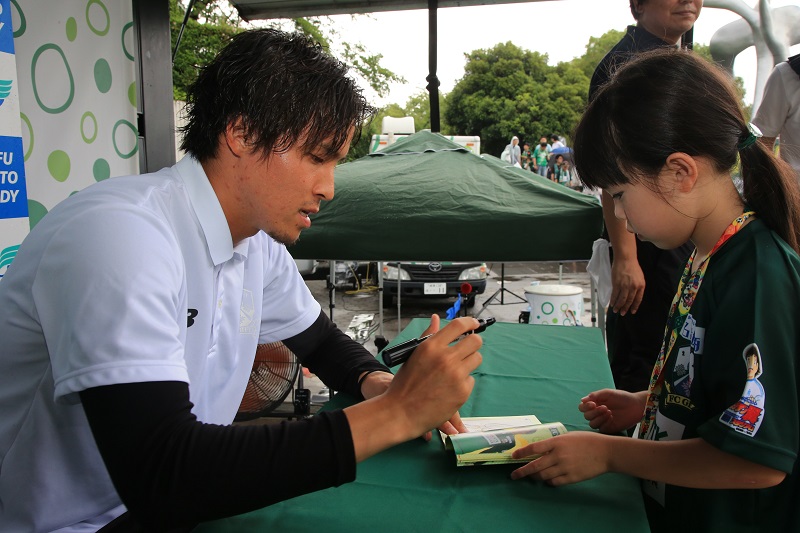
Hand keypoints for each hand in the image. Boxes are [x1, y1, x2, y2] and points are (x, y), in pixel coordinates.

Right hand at [416, 315, 468, 440]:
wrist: (401, 412)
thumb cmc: (405, 384)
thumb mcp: (413, 355)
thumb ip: (429, 336)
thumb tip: (436, 318)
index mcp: (431, 346)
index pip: (459, 325)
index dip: (470, 322)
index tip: (474, 324)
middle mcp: (445, 358)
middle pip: (475, 341)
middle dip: (474, 343)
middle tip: (468, 349)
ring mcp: (456, 375)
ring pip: (476, 359)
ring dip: (469, 363)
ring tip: (455, 372)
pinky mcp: (462, 391)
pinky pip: (471, 380)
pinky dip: (463, 383)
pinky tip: (449, 389)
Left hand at [510, 431, 612, 485]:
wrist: (605, 452)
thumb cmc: (587, 441)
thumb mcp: (568, 436)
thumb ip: (554, 442)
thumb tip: (540, 448)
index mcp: (557, 442)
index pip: (534, 448)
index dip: (522, 453)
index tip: (513, 456)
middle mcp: (559, 455)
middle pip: (535, 465)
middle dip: (522, 471)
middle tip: (514, 475)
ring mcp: (565, 468)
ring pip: (543, 476)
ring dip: (535, 476)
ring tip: (532, 476)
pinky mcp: (571, 478)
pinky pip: (554, 482)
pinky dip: (548, 481)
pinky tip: (547, 479)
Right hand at [579, 389, 646, 433]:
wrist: (636, 406)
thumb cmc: (622, 397)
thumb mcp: (608, 393)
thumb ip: (595, 395)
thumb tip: (582, 400)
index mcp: (595, 404)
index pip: (582, 407)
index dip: (585, 407)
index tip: (593, 403)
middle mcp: (597, 413)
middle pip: (586, 416)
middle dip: (594, 412)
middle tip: (605, 407)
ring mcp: (602, 421)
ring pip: (592, 424)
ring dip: (599, 418)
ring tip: (609, 412)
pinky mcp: (608, 428)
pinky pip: (601, 429)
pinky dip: (605, 423)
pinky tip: (612, 417)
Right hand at [609, 255, 644, 314]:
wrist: (626, 259)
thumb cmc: (633, 266)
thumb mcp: (640, 277)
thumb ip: (637, 286)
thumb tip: (633, 295)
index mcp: (641, 286)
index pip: (638, 299)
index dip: (635, 306)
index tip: (632, 312)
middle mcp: (634, 287)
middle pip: (629, 301)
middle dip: (625, 308)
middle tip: (622, 313)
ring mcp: (625, 286)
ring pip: (622, 299)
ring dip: (618, 306)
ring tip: (615, 310)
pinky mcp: (617, 284)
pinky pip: (615, 294)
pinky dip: (613, 300)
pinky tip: (611, 303)